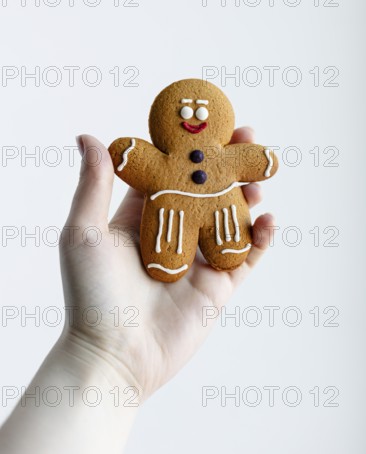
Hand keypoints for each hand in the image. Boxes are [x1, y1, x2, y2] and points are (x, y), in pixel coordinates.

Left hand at [60, 127, 275, 400]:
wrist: (113, 356)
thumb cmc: (90, 293)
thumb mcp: (84, 231)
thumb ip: (93, 184)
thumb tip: (88, 136)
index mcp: (142, 217)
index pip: (171, 173)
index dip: (189, 148)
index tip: (207, 124)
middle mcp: (173, 234)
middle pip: (206, 190)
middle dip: (226, 164)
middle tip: (247, 138)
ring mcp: (197, 259)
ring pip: (230, 219)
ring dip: (247, 196)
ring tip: (259, 176)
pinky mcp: (217, 287)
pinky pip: (245, 257)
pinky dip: (260, 238)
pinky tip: (269, 220)